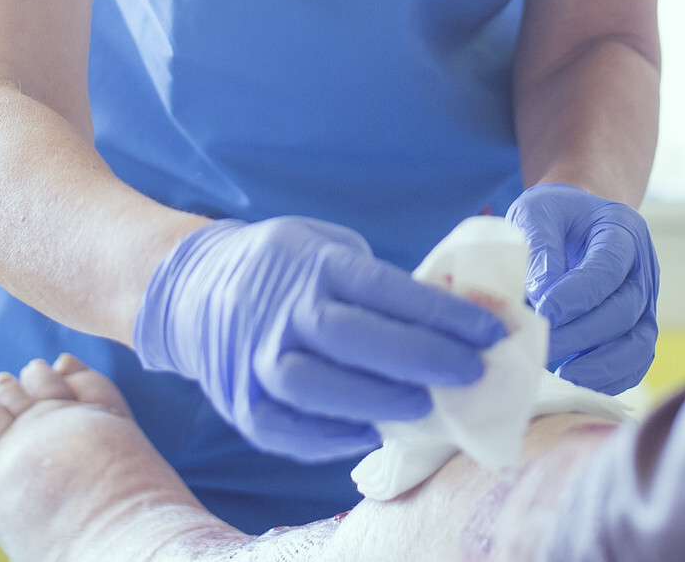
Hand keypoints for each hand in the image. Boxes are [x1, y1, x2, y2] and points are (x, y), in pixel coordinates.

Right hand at [134, 216, 506, 461]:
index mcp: (313, 265)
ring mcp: (255, 358)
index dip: (443, 313)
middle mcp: (281, 310)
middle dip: (421, 357)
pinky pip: (286, 428)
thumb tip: (449, 319)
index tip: (492, 331)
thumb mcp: (327, 247)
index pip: (386, 289)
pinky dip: (330, 437)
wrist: (192, 289)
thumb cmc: (283, 269)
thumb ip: (377, 281)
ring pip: (314, 387)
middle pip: (354, 337)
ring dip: (376, 400)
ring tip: (423, 407)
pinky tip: (371, 433)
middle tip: (470, 373)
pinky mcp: (240, 402)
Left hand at [506, 183, 658, 394]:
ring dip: (602, 363)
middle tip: (543, 346)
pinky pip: (637, 361)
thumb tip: (542, 295)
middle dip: (584, 333)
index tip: (545, 310)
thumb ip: (539, 247)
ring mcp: (645, 301)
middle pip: (626, 308)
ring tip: (563, 373)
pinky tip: (577, 380)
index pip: (609, 267)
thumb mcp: (537, 213)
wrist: (573, 222)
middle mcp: (642, 267)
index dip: (580, 294)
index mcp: (621, 229)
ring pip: (639, 341)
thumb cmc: (551, 217)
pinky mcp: (638, 328)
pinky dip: (612, 378)